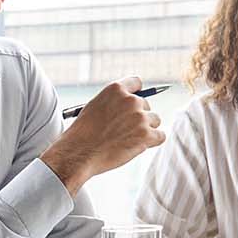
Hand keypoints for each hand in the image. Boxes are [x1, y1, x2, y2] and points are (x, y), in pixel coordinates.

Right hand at [41, 77, 165, 193]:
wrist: (78, 154)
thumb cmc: (82, 134)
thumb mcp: (94, 107)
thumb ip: (113, 102)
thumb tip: (132, 106)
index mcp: (115, 90)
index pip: (136, 82)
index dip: (136, 93)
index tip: (133, 103)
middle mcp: (130, 100)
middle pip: (146, 105)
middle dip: (137, 117)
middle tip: (121, 131)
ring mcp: (140, 117)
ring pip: (154, 120)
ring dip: (145, 130)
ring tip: (125, 140)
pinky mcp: (146, 135)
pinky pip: (160, 136)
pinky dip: (151, 142)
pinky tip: (136, 146)